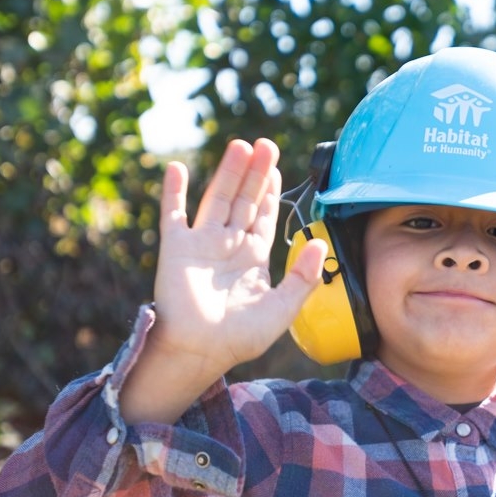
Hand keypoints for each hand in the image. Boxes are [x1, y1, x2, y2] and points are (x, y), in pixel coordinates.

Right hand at [120, 139, 326, 422]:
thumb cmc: (240, 337)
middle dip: (255, 173)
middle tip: (265, 145)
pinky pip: (174, 214)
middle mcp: (228, 245)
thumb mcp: (283, 308)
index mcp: (252, 257)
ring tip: (240, 146)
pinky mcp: (176, 248)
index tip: (276, 165)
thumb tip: (321, 243)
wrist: (200, 351)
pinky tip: (178, 168)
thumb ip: (304, 277)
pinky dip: (174, 192)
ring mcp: (201, 244)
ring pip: (217, 199)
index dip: (269, 191)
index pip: (262, 215)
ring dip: (227, 173)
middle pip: (243, 200)